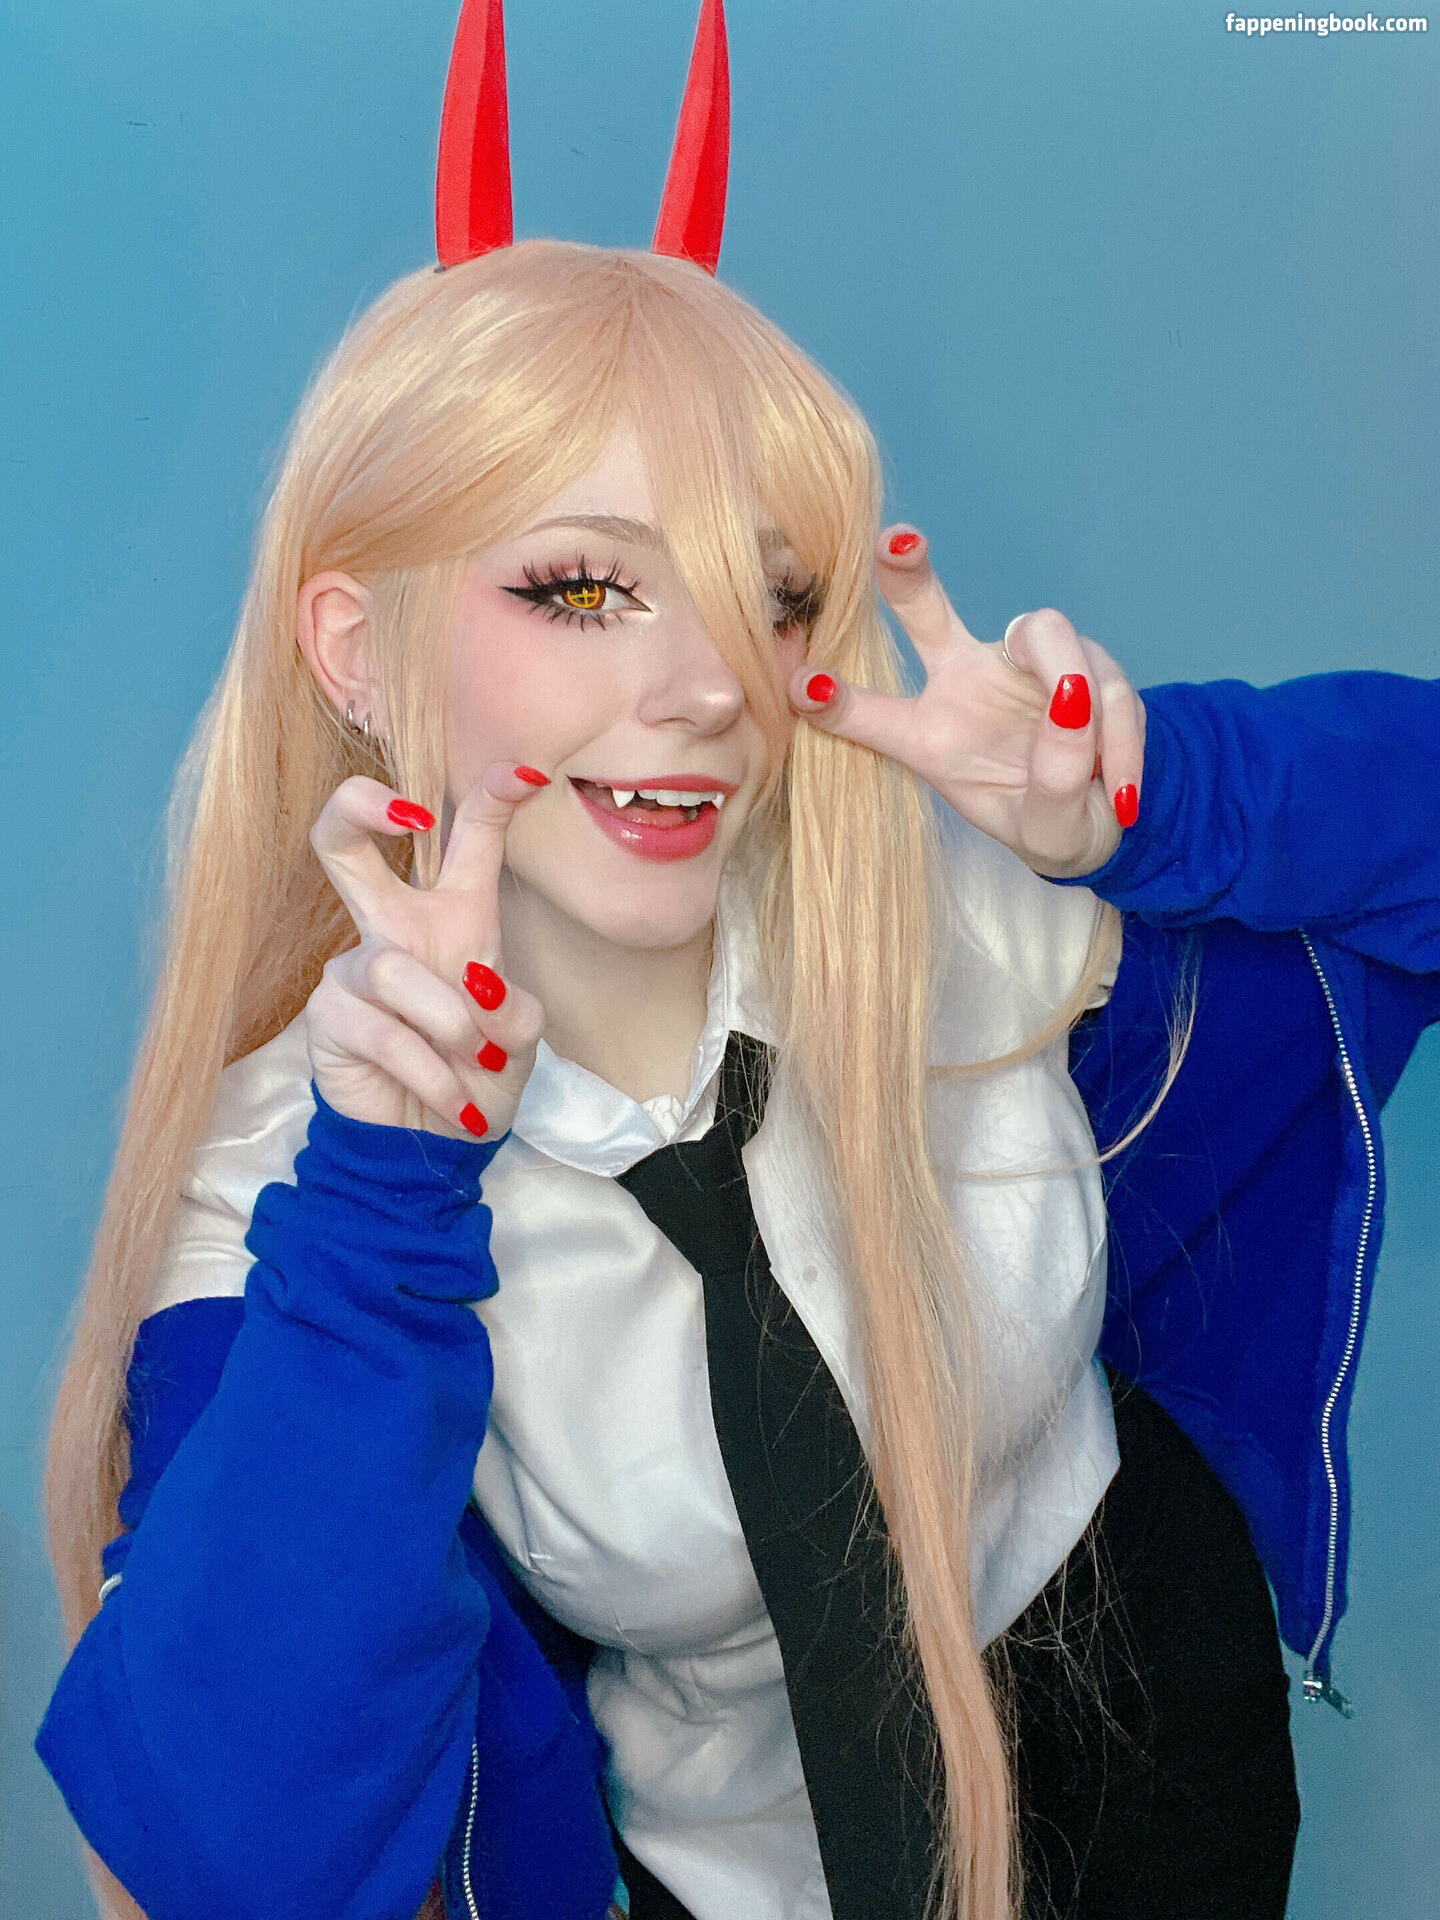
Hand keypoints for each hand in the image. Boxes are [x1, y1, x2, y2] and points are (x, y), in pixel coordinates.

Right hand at [304, 765, 547, 1137]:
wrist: (434, 1144)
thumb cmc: (477, 1075)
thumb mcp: (518, 1041)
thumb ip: (514, 1010)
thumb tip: (476, 989)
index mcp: (453, 914)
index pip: (465, 839)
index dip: (492, 798)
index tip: (527, 773)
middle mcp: (395, 926)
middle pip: (341, 842)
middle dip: (358, 808)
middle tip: (407, 813)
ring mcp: (354, 967)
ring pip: (395, 969)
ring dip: (448, 1024)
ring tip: (475, 1066)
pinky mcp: (329, 1013)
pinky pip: (383, 1030)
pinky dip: (432, 1072)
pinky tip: (455, 1100)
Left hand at [789, 528, 1145, 877]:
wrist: (1103, 821)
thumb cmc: (1042, 816)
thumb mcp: (1032, 828)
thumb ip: (1047, 784)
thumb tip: (1071, 711)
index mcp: (934, 731)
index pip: (878, 712)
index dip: (842, 701)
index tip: (805, 687)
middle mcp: (968, 680)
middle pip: (928, 613)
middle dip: (907, 572)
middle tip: (896, 544)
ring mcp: (1026, 664)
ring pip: (1047, 639)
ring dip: (1077, 706)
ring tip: (1090, 776)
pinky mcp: (1086, 662)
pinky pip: (1106, 686)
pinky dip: (1116, 740)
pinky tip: (1115, 788)